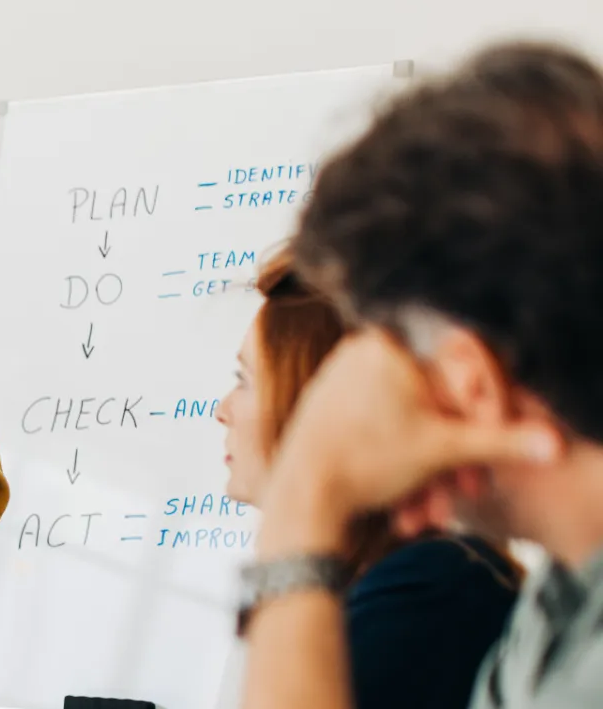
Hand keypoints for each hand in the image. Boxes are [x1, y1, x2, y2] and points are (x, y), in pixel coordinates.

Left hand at [264, 329, 559, 520]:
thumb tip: (553, 444)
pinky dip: (395, 465)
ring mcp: (338, 378)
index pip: (455, 383)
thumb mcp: (444, 451)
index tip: (486, 463)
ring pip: (405, 426)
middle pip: (430, 408)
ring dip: (425, 471)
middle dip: (450, 458)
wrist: (301, 498)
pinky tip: (402, 504)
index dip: (481, 426)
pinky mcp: (326, 407)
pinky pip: (376, 432)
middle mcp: (358, 352)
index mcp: (386, 344)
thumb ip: (501, 442)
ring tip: (427, 511)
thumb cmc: (367, 464)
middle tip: (466, 492)